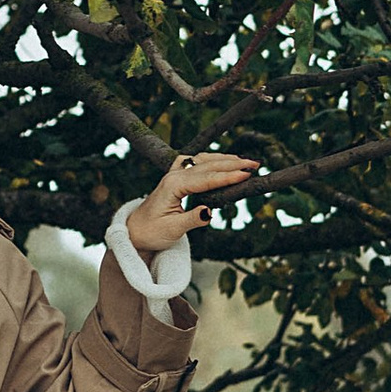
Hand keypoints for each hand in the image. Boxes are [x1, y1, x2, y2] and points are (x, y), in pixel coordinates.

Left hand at [125, 151, 261, 257]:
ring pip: (204, 161)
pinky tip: (224, 160)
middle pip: (208, 165)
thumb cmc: (151, 232)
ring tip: (246, 161)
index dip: (227, 177)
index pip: (206, 179)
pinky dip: (214, 160)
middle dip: (232, 164)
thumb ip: (192, 220)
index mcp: (173, 186)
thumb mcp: (172, 230)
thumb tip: (209, 212)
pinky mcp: (177, 177)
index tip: (246, 175)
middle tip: (255, 164)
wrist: (135, 232)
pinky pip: (198, 163)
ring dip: (225, 159)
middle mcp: (174, 176)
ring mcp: (175, 174)